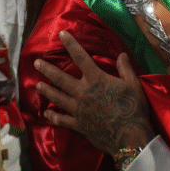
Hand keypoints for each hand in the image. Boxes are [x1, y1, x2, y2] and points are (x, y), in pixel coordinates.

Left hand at [35, 31, 154, 154]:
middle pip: (61, 79)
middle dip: (48, 69)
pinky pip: (62, 119)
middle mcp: (83, 92)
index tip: (62, 34)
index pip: (80, 58)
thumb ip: (125, 69)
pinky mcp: (78, 124)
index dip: (71, 44)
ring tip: (37, 85)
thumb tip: (121, 54)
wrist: (129, 136)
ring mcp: (78, 109)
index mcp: (96, 80)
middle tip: (36, 63)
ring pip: (57, 98)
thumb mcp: (133, 84)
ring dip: (46, 90)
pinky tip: (46, 113)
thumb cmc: (132, 107)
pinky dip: (53, 116)